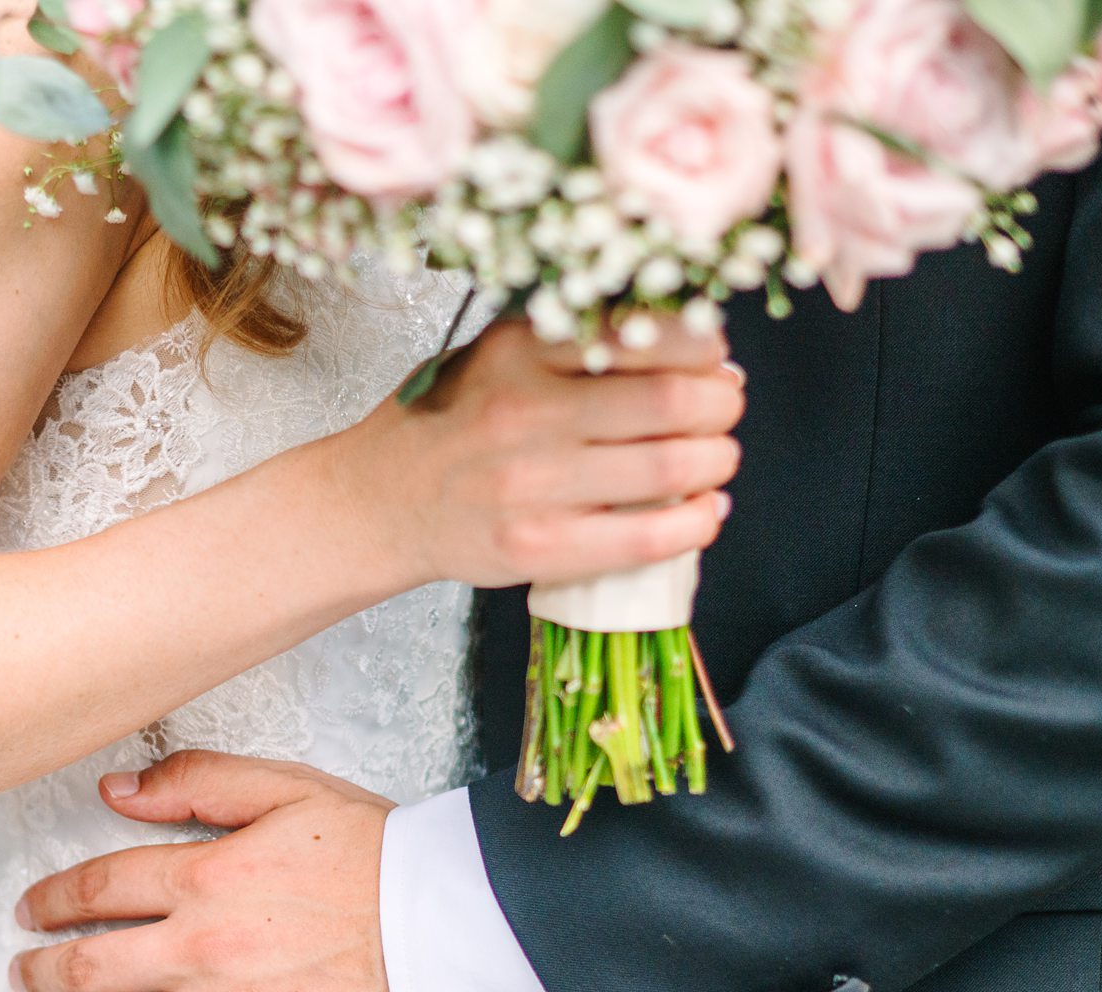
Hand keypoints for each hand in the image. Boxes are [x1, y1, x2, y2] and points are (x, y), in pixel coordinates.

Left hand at [9, 751, 405, 991]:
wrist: (460, 932)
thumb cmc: (387, 859)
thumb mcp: (291, 788)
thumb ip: (199, 781)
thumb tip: (115, 790)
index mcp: (205, 879)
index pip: (98, 888)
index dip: (51, 900)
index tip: (30, 910)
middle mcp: (201, 953)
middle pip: (90, 967)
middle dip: (41, 972)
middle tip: (22, 974)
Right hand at [329, 318, 746, 590]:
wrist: (378, 502)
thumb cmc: (449, 423)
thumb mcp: (498, 354)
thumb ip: (578, 342)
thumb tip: (694, 349)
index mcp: (522, 350)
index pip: (651, 333)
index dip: (705, 347)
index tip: (710, 360)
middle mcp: (527, 412)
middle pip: (676, 400)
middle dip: (723, 405)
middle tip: (722, 411)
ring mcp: (532, 486)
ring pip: (673, 468)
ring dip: (718, 462)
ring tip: (715, 461)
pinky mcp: (537, 548)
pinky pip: (647, 538)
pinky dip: (696, 524)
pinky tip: (704, 512)